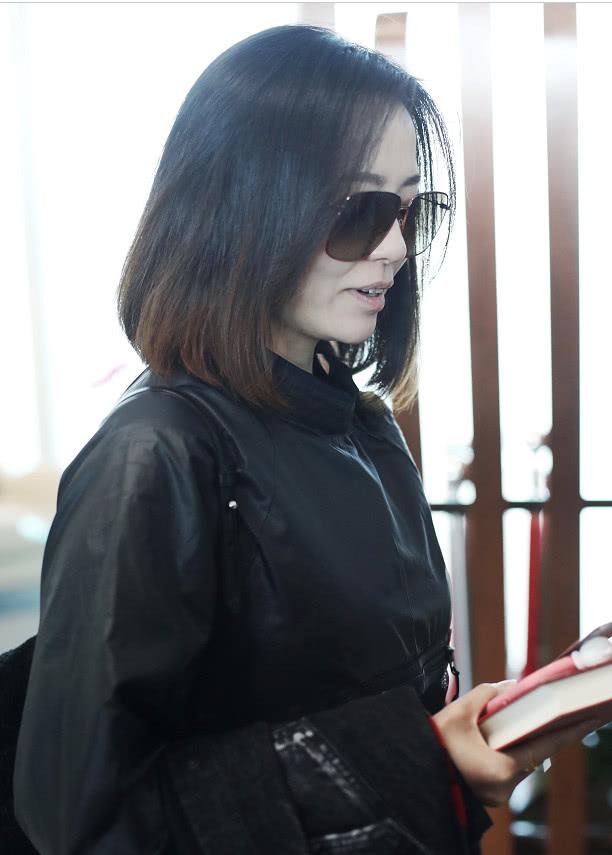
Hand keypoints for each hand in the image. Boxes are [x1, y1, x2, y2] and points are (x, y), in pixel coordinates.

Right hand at [432, 682, 601, 806]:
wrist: (408, 771)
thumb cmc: (430, 744)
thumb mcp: (458, 712)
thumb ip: (488, 696)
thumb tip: (510, 688)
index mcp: (499, 770)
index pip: (544, 747)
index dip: (569, 731)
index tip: (590, 719)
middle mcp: (503, 789)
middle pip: (532, 755)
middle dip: (540, 732)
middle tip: (556, 711)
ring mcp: (495, 795)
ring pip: (518, 762)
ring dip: (520, 741)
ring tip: (522, 720)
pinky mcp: (486, 794)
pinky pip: (505, 769)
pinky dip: (506, 751)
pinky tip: (503, 736)